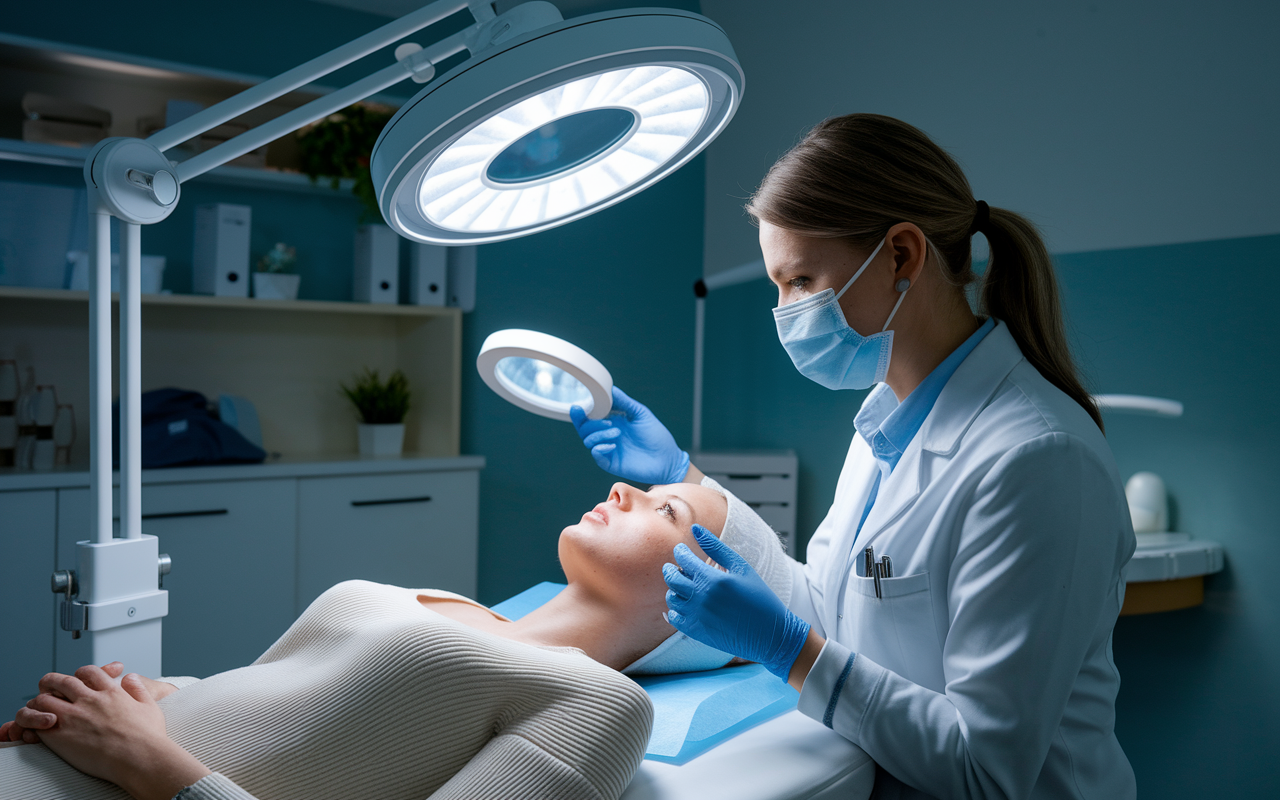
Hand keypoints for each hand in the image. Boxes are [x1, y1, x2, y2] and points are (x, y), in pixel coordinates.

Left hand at [22, 666, 208, 799]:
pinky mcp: (62, 736)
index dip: (81, 673)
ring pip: (45, 700)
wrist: (139, 757)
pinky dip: (35, 724)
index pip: (90, 672)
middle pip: (63, 681)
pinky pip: (39, 724)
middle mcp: (91, 700)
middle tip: (47, 686)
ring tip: (38, 708)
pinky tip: (37, 729)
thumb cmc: (148, 737)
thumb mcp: (149, 706)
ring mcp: (75, 717)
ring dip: (40, 702)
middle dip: (52, 681)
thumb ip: (137, 689)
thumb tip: (130, 677)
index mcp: (111, 692)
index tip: (78, 678)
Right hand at [570, 386, 688, 483]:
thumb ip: (624, 402)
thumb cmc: (656, 436)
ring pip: (588, 440)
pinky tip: (613, 445)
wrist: (668, 459)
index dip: (583, 410)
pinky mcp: (610, 462)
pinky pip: (597, 455)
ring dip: (598, 434)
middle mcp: (606, 434)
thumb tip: (610, 388)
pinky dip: (600, 448)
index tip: (580, 405)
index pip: (590, 415)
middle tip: (605, 420)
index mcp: (612, 421)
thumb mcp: (640, 414)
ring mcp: (607, 449)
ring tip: (616, 432)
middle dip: (587, 422)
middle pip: (584, 428)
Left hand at [663, 525, 811, 681]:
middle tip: (674, 567)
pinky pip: (674, 618)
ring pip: (672, 598)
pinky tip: (683, 604)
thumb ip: (716, 547)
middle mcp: (701, 598)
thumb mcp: (742, 567)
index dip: (680, 552)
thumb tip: (695, 528)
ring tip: (684, 586)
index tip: (681, 550)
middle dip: (670, 570)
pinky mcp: (696, 632)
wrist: (770, 634)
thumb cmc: (760, 597)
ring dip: (674, 589)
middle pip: (672, 578)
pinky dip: (674, 610)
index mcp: (713, 579)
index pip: (684, 560)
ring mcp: (697, 616)